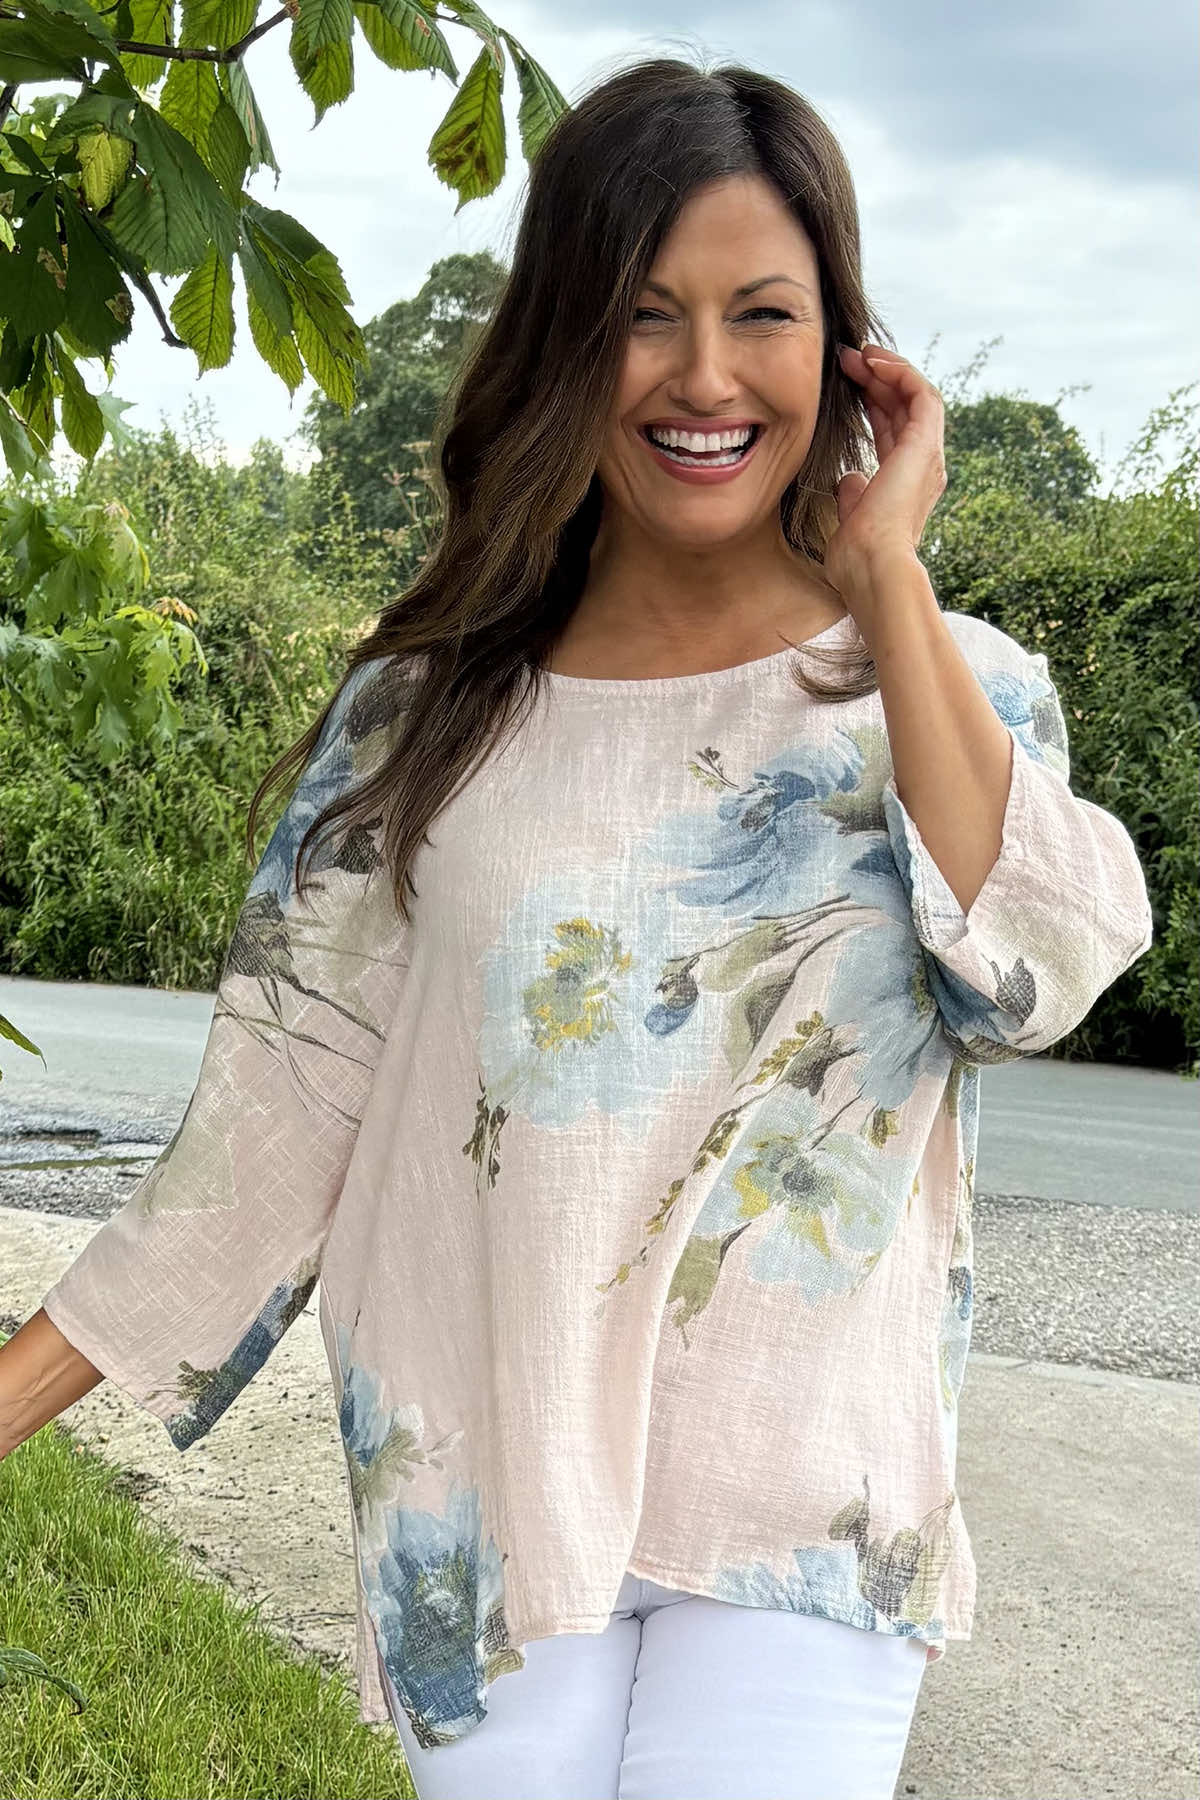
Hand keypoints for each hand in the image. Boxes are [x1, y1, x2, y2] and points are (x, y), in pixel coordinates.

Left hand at [824, 344, 946, 596]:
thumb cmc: (857, 557)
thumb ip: (854, 495)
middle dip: (876, 380)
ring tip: (859, 354)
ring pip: (915, 396)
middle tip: (847, 359)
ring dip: (888, 370)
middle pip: (904, 409)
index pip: (892, 431)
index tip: (845, 384)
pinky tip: (874, 363)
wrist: (871, 567)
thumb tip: (849, 479)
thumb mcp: (851, 517)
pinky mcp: (925, 445)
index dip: (870, 403)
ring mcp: (928, 455)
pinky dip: (900, 374)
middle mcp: (924, 467)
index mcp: (906, 483)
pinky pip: (921, 394)